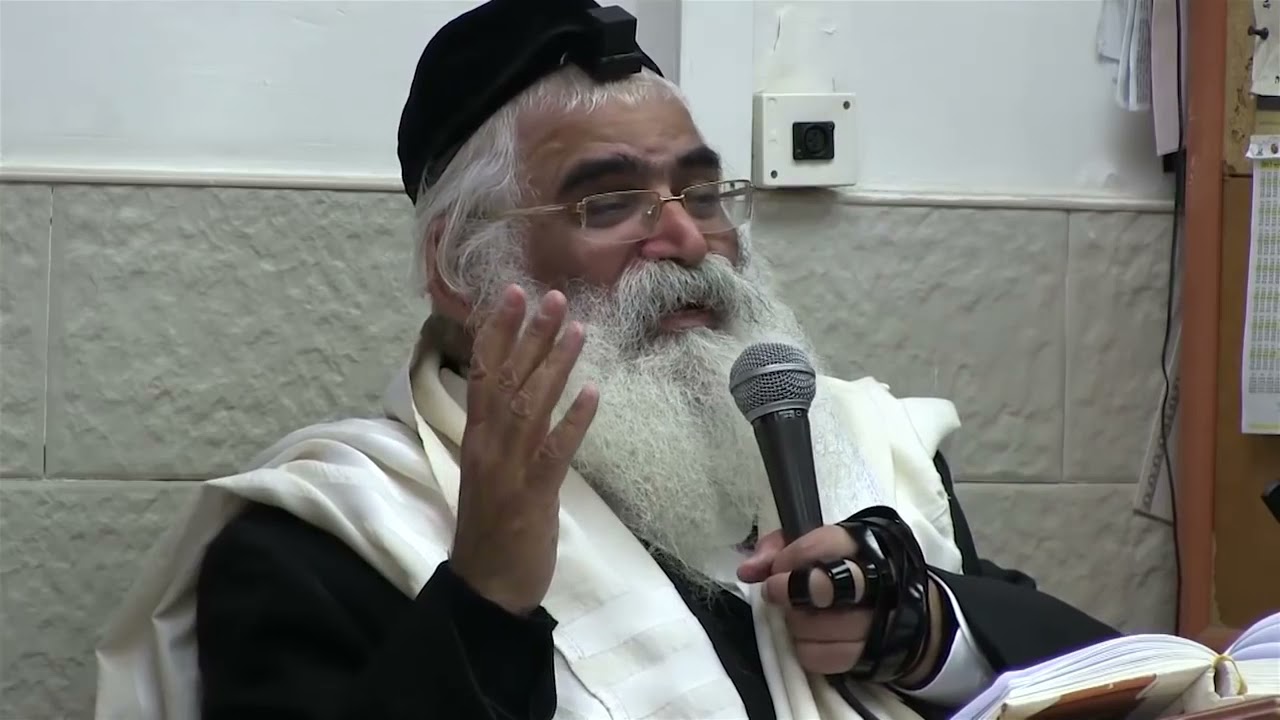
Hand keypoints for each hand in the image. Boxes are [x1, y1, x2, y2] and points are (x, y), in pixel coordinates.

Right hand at [450, 285, 599, 615]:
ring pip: (531, 404)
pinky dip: (573, 420)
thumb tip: (522, 394)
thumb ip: (502, 433)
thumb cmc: (490, 529)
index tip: (513, 293)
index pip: (482, 372)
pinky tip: (593, 392)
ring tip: (578, 329)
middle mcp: (488, 445)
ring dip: (555, 363)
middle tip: (552, 295)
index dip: (497, 331)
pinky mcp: (534, 493)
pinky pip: (555, 450)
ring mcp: (510, 468)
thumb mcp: (489, 472)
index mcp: (475, 438)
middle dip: (529, 334)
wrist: (486, 587)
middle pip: (507, 378)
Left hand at [738, 526, 945, 683]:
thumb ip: (779, 548)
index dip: (789, 558)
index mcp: (862, 545)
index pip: (821, 544)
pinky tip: (808, 639)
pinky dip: (806, 649)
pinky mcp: (871, 655)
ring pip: (818, 627)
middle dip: (791, 590)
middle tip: (776, 593)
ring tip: (798, 616)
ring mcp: (877, 621)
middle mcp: (876, 581)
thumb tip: (747, 570)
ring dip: (796, 623)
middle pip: (827, 587)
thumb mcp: (817, 547)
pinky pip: (823, 657)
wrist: (901, 612)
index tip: (776, 568)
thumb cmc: (845, 571)